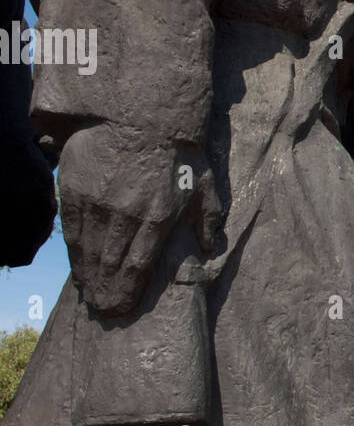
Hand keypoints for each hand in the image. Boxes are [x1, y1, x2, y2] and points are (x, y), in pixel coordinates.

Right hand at [58, 126, 220, 316]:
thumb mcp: (202, 184)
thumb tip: (209, 248)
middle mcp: (125, 215)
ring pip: (89, 252)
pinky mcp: (76, 190)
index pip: (137, 267)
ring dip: (89, 278)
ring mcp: (97, 203)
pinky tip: (77, 268)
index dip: (127, 292)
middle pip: (111, 266)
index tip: (121, 308)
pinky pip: (72, 230)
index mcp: (156, 218)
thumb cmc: (178, 152)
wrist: (141, 115)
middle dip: (106, 292)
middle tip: (103, 310)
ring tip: (90, 296)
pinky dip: (74, 254)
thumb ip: (207, 218)